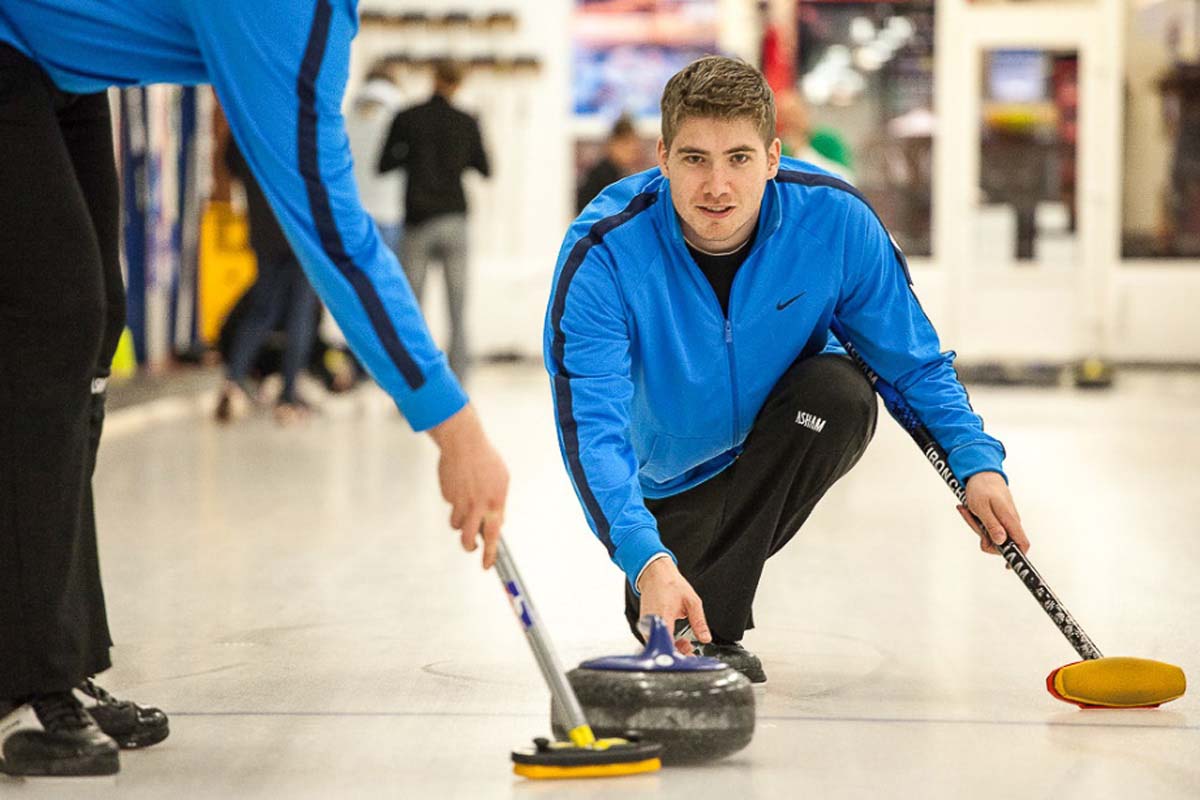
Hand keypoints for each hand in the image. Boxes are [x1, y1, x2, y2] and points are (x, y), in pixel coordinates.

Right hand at [428, 404, 508, 568]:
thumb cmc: (486, 460)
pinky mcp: (448, 496)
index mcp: (495, 503)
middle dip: (469, 547)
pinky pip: (451, 506)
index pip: (494, 536)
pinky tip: (459, 487)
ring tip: (466, 506)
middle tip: (472, 547)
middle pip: (468, 539)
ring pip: (456, 525)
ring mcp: (460, 502)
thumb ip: (499, 504)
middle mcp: (477, 506)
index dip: (490, 555)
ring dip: (461, 522)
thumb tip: (497, 522)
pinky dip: (455, 502)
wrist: (464, 443)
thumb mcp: (502, 481)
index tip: (487, 565)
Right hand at [637, 558, 711, 654]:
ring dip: (672, 648)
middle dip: (678, 653)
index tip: (691, 656)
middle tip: (690, 649)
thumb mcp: (692, 601)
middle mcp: (651, 623)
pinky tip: (675, 638)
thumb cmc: (670, 584)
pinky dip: (665, 642)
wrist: (655, 574)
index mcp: (663, 617)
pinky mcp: (645, 626)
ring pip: (658, 645)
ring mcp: (646, 626)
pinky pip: (654, 640)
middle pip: (662, 648)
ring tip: (685, 643)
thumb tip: (705, 638)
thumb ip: (699, 622)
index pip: (669, 645)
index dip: (680, 655)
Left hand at [956, 471, 1029, 556]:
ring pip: (991, 534)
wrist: (981, 471)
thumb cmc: (981, 487)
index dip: (1018, 556)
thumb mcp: (982, 507)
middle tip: (972, 519)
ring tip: (967, 510)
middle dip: (983, 537)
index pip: (1022, 543)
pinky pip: (986, 525)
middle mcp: (1010, 521)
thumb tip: (1001, 542)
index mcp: (1010, 520)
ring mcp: (1004, 519)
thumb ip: (992, 525)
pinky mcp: (996, 516)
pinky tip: (967, 509)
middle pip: (1001, 543)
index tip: (1008, 566)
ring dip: (976, 526)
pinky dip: (976, 520)